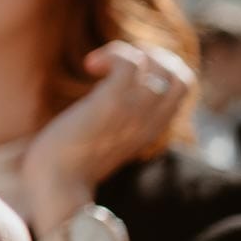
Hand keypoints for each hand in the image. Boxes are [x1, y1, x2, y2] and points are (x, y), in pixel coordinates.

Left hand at [21, 41, 191, 229]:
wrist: (57, 187)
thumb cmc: (69, 165)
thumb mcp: (104, 141)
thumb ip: (115, 124)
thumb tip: (100, 104)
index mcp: (151, 130)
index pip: (183, 90)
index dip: (165, 68)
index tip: (133, 69)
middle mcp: (150, 121)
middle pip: (182, 76)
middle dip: (155, 56)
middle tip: (120, 61)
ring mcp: (134, 112)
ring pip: (161, 66)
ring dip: (130, 53)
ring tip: (100, 64)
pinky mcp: (112, 104)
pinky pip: (131, 63)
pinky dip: (113, 54)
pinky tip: (90, 65)